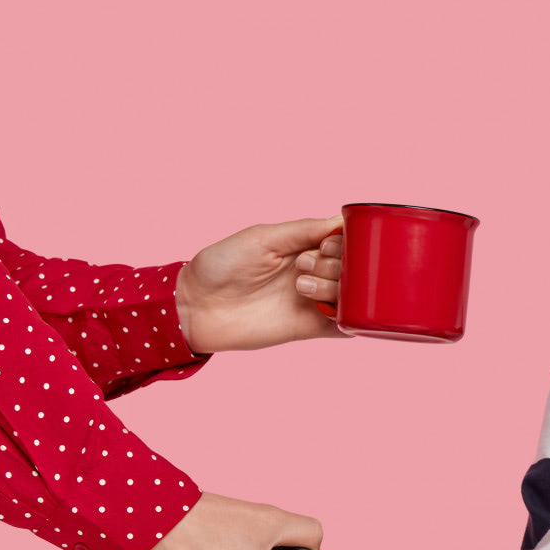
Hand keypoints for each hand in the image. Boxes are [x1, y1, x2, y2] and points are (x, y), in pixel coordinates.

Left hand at [175, 217, 347, 352]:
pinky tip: (326, 310)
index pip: (345, 242)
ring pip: (353, 295)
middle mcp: (315, 273)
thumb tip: (342, 221)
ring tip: (301, 288)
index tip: (324, 246)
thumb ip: (304, 229)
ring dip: (335, 288)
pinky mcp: (311, 328)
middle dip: (334, 265)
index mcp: (304, 247)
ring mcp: (314, 301)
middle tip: (302, 268)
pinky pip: (347, 326)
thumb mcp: (263, 238)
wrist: (197, 307)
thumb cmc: (222, 266)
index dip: (343, 243)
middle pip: (352, 268)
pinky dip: (350, 319)